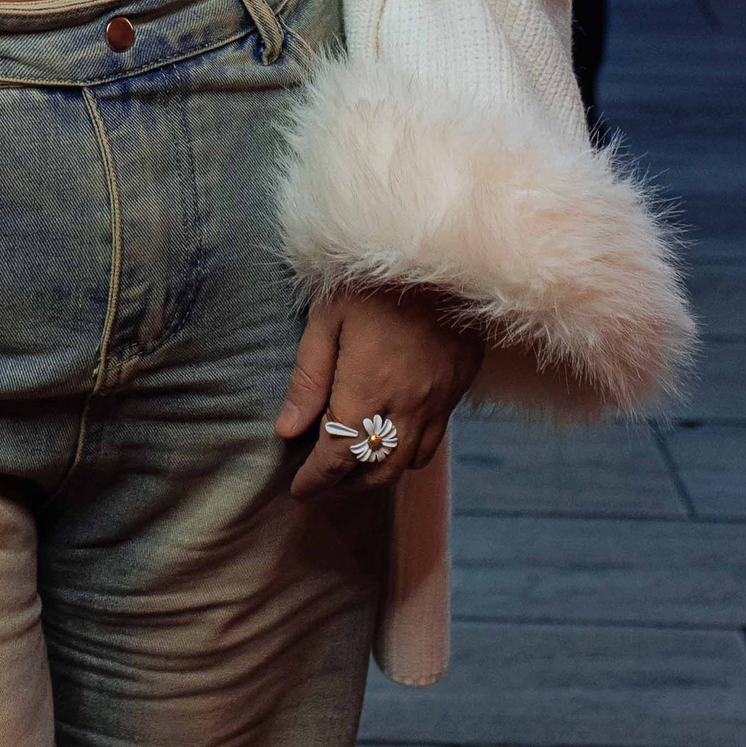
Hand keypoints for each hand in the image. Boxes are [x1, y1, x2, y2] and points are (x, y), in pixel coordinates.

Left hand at [276, 285, 482, 497]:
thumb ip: (308, 378)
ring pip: (407, 464)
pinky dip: (407, 455)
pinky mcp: (457, 392)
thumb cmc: (373, 281)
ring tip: (352, 470)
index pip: (337, 455)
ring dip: (377, 475)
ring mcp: (436, 403)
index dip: (316, 479)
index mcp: (367, 389)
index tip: (298, 489)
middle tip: (321, 483)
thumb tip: (287, 429)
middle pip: (374, 470)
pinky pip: (432, 443)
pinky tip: (390, 442)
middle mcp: (406, 407)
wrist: (443, 257)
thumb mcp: (326, 318)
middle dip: (344, 485)